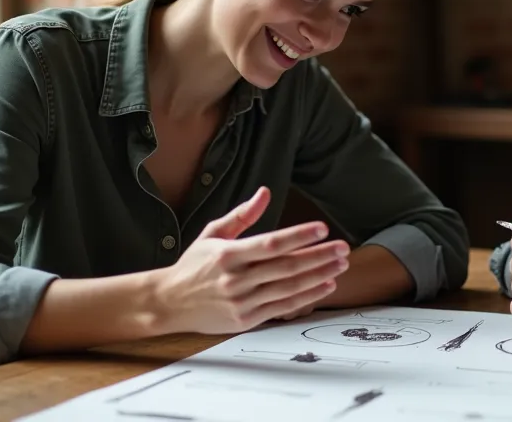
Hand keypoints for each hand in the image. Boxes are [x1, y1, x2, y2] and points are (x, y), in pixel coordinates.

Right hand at [153, 187, 348, 334]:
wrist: (168, 302)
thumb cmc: (193, 265)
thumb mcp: (213, 234)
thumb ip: (242, 215)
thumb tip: (265, 193)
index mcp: (228, 254)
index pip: (270, 243)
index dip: (299, 236)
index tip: (322, 228)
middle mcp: (236, 278)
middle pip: (286, 267)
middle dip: (319, 256)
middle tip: (343, 247)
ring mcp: (241, 301)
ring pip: (288, 288)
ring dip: (319, 276)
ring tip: (340, 265)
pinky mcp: (246, 319)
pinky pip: (283, 307)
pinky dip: (307, 297)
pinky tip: (324, 285)